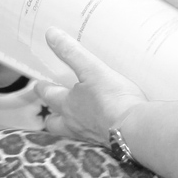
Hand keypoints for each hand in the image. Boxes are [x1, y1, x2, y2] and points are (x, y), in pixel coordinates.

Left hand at [36, 28, 147, 145]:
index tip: (39, 84)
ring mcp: (91, 136)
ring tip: (76, 117)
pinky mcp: (108, 143)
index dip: (42, 88)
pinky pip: (93, 137)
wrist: (138, 130)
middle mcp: (75, 123)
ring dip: (70, 125)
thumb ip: (72, 53)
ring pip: (72, 132)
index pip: (48, 95)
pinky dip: (93, 130)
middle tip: (52, 106)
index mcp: (68, 105)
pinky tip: (102, 124)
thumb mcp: (92, 69)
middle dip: (51, 115)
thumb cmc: (113, 99)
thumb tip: (50, 34)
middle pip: (54, 123)